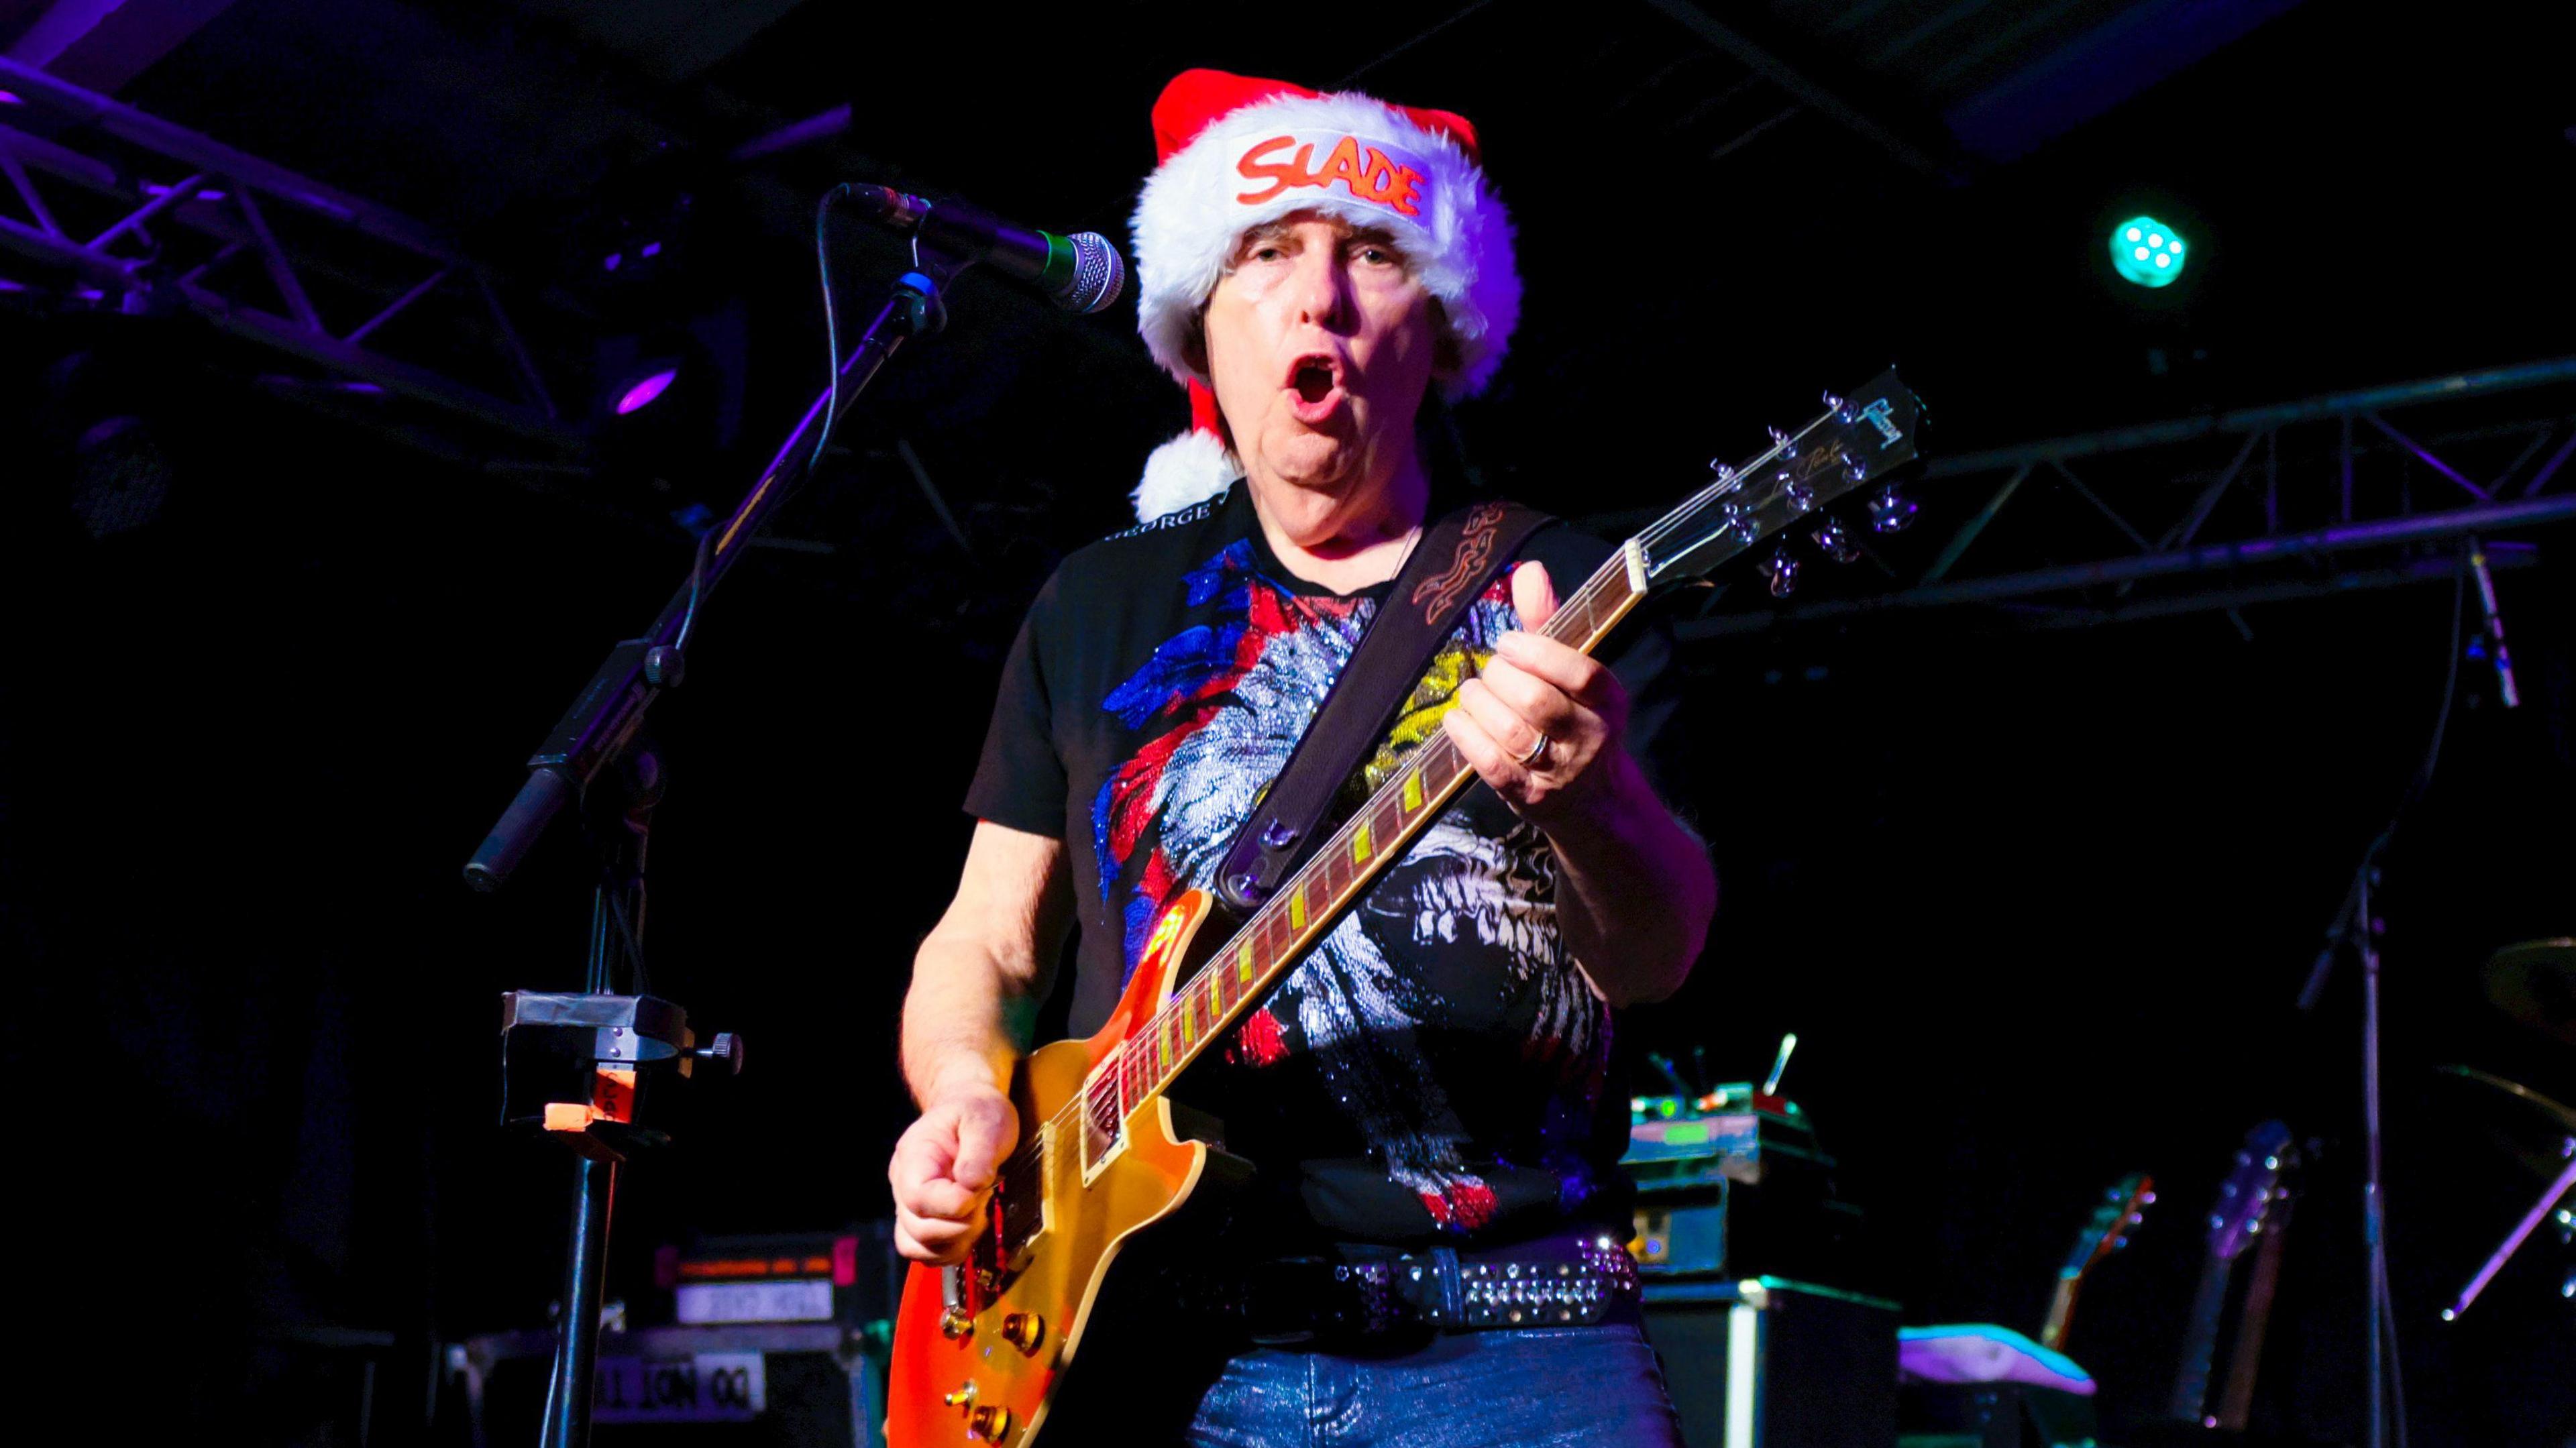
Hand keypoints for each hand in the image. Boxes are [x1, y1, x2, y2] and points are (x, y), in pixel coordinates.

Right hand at [888, 1081, 1018, 1263]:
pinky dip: (952, 1250)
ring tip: (978, 1214)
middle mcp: (904, 1185)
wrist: (970, 1110)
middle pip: (917, 1229)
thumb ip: (980, 1152)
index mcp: (914, 1156)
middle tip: (984, 1200)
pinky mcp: (926, 1222)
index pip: (917, 1197)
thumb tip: (972, 1185)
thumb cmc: (976, 1113)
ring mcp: (911, 1207)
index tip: (979, 1192)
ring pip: (918, 1248)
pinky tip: (972, 1226)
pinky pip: (928, 1253)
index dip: (950, 1205)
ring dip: (956, 1241)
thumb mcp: (986, 1121)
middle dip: (959, 1224)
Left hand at [1441, 561, 1635, 832]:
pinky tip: (1457, 719)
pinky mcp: (1530, 796)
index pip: (1581, 672)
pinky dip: (1467, 736)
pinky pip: (1491, 764)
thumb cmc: (1576, 722)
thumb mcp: (1573, 673)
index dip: (1537, 652)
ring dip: (1480, 704)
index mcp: (1608, 700)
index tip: (1508, 643)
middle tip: (1490, 672)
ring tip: (1473, 693)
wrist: (1594, 804)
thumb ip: (1548, 621)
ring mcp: (1560, 771)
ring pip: (1512, 732)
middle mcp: (1590, 737)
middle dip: (1501, 678)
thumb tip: (1529, 569)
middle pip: (1537, 701)